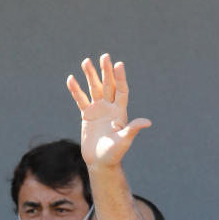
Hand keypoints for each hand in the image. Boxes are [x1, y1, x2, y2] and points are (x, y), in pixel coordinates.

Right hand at [66, 53, 151, 172]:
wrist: (100, 163)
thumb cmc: (114, 154)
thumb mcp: (124, 141)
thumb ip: (132, 129)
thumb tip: (147, 122)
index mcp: (120, 113)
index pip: (121, 91)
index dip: (120, 78)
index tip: (119, 65)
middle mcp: (109, 109)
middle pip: (108, 86)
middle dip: (106, 71)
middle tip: (104, 56)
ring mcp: (98, 111)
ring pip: (94, 89)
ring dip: (90, 76)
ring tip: (86, 61)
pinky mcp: (86, 116)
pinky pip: (80, 100)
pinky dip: (76, 90)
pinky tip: (71, 79)